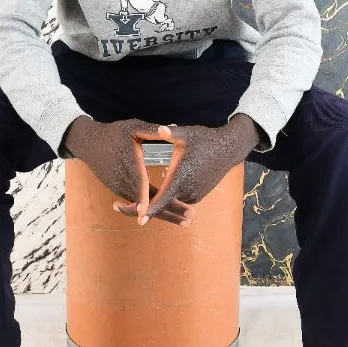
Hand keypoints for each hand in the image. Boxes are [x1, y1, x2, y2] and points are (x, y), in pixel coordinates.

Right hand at [81, 119, 194, 226]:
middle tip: (190, 219)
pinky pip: (138, 204)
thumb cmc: (113, 134)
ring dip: (164, 214)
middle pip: (146, 202)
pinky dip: (154, 210)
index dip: (145, 198)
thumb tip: (172, 127)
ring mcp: (121, 188)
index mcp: (129, 163)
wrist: (89, 144)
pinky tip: (170, 215)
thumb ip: (153, 131)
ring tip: (185, 221)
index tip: (154, 209)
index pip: (138, 184)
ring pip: (143, 206)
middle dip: (168, 212)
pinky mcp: (120, 191)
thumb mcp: (133, 128)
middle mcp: (124, 180)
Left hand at [115, 115, 260, 225]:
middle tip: (118, 206)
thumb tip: (159, 128)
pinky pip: (178, 199)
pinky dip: (168, 198)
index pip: (163, 198)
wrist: (229, 149)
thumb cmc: (205, 139)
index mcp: (181, 176)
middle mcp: (187, 189)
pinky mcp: (197, 195)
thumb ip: (171, 133)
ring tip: (135, 197)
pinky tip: (157, 191)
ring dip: (156, 201)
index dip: (150, 209)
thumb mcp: (187, 134)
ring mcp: (194, 194)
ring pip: (170, 201)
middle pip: (163, 204)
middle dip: (143, 206)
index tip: (138, 219)